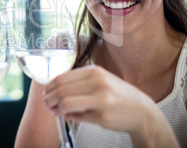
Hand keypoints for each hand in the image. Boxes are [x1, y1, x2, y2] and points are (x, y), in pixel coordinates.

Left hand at [44, 66, 178, 146]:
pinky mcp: (102, 117)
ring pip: (66, 103)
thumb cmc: (118, 95)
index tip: (47, 93)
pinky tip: (71, 115)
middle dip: (50, 99)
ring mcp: (101, 100)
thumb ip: (78, 82)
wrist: (142, 111)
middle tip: (48, 104)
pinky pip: (77, 116)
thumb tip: (54, 90)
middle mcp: (98, 83)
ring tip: (56, 111)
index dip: (50, 87)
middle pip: (61, 90)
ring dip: (57, 108)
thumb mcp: (100, 80)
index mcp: (94, 71)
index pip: (62, 77)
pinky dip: (69, 116)